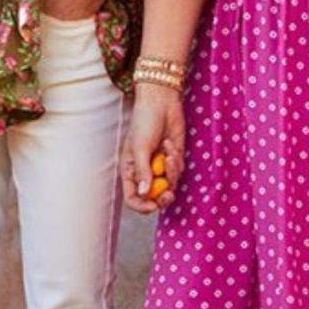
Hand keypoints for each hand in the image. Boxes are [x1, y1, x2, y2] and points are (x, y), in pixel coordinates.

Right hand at [121, 84, 185, 213]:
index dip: (142, 206)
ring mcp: (160, 166)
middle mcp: (145, 171)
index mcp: (130, 171)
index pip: (133, 198)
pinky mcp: (174, 158)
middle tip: (169, 194)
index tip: (153, 206)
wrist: (162, 102)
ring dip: (171, 171)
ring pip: (169, 184)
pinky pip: (178, 170)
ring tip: (169, 152)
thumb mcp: (140, 147)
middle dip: (163, 197)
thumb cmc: (144, 122)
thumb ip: (143, 172)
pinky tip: (170, 144)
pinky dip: (176, 160)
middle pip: (154, 198)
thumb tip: (145, 194)